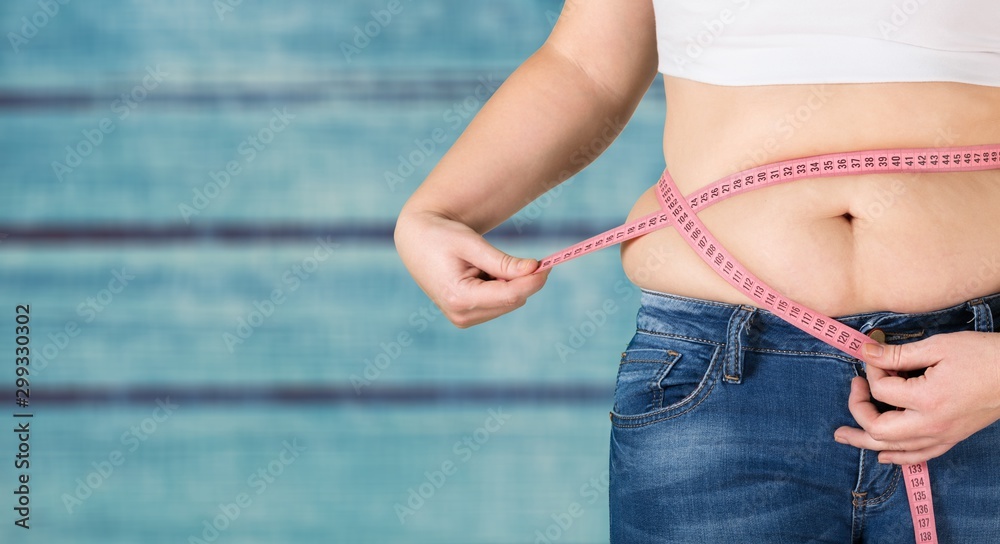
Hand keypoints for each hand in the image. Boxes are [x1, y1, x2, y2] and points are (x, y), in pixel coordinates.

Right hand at [394, 211, 548, 327]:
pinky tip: (481, 272)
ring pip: (509, 303)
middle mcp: (461, 314)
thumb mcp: (471, 243)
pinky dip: (500, 286)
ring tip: (484, 263)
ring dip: (509, 282)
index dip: (533, 281)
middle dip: (523, 280)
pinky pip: (499, 303)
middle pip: (512, 300)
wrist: (416, 241)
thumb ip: (502, 261)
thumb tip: (533, 269)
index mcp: (459, 297)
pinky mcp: (466, 317)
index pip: (510, 295)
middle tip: (527, 259)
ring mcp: (463, 318)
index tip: (548, 265)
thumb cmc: (441, 236)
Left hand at [834, 331, 999, 464]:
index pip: (881, 391)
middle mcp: (932, 424)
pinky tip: (882, 454)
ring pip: (894, 448)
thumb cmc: (983, 356)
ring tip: (843, 435)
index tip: (874, 355)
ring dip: (865, 440)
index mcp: (927, 399)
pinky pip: (918, 455)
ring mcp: (942, 435)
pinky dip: (897, 456)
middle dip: (857, 410)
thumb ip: (898, 354)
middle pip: (878, 430)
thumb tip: (866, 352)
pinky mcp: (951, 439)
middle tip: (853, 388)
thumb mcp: (938, 347)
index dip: (871, 371)